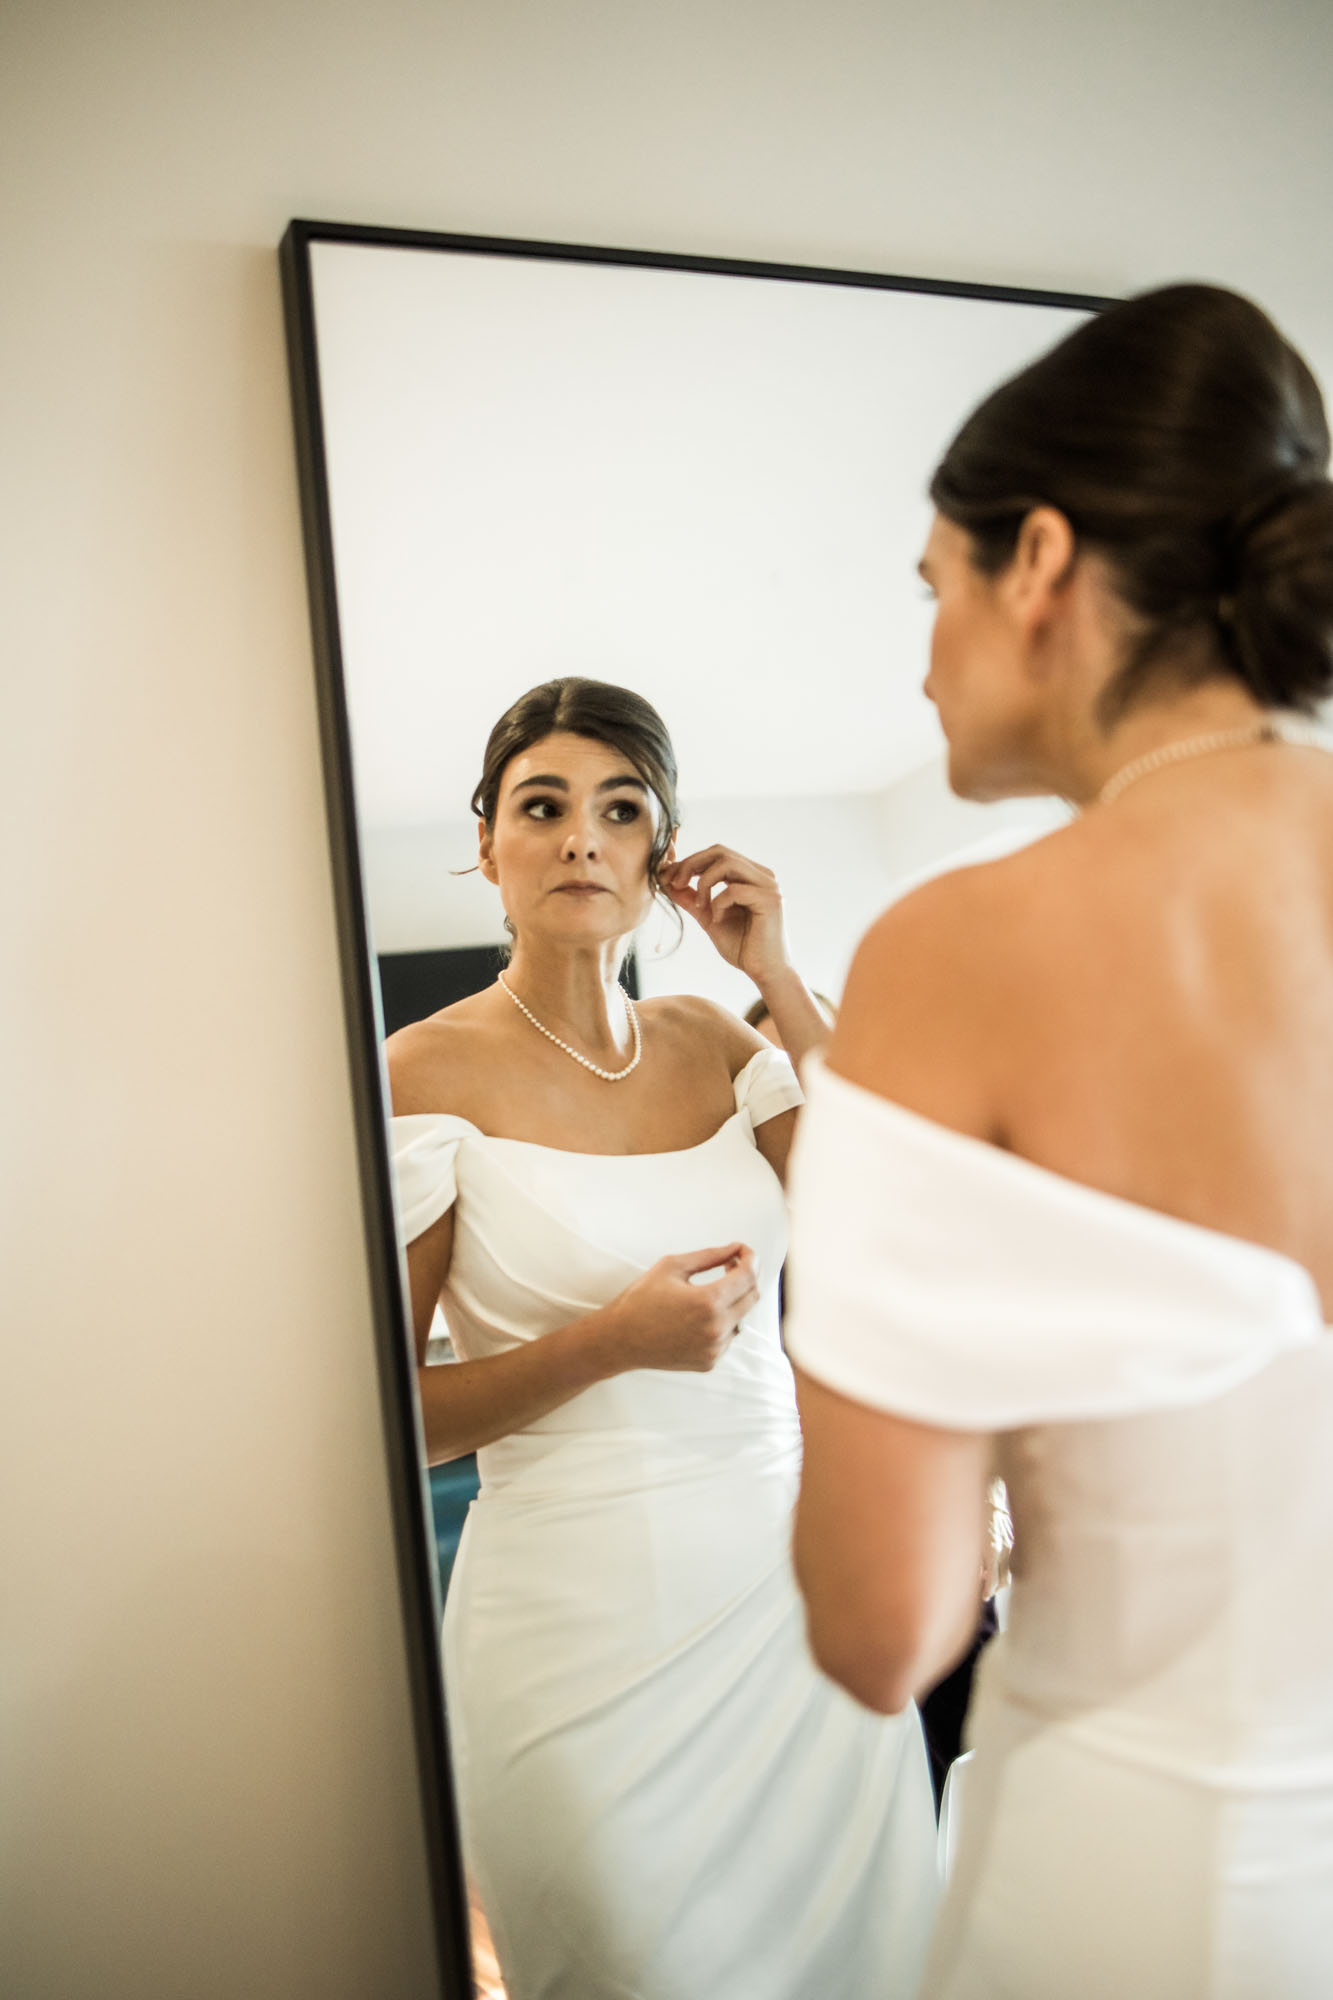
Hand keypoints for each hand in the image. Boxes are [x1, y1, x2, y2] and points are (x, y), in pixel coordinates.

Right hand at [603, 1244, 760, 1372]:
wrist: (619, 1340)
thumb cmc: (641, 1299)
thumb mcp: (672, 1267)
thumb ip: (709, 1256)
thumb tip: (735, 1249)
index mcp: (708, 1302)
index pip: (748, 1275)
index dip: (750, 1257)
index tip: (743, 1250)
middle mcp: (716, 1329)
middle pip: (753, 1296)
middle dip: (746, 1276)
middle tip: (729, 1265)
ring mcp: (714, 1349)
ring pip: (741, 1317)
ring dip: (733, 1300)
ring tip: (712, 1290)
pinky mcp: (709, 1362)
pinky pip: (728, 1337)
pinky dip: (722, 1322)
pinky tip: (698, 1316)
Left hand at [660, 844, 790, 985]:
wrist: (765, 972)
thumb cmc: (743, 947)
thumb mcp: (709, 918)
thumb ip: (692, 899)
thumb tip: (668, 881)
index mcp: (751, 876)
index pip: (717, 854)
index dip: (690, 861)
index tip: (668, 877)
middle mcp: (762, 875)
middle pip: (720, 851)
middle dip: (691, 864)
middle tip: (675, 883)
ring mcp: (769, 886)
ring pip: (727, 863)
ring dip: (704, 882)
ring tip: (699, 907)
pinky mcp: (770, 900)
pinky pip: (734, 890)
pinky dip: (718, 903)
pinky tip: (718, 920)